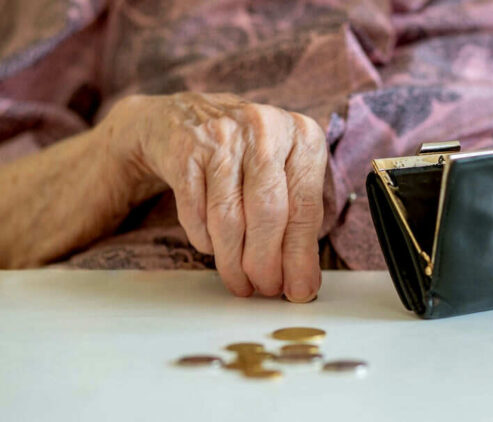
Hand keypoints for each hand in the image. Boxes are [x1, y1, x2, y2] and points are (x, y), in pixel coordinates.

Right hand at [103, 93, 326, 300]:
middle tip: (265, 288)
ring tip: (240, 281)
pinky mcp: (185, 149)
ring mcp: (223, 136)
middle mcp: (266, 129)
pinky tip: (214, 249)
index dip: (300, 256)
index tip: (299, 289)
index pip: (306, 208)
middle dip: (266, 263)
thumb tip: (302, 280)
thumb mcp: (283, 171)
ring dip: (233, 261)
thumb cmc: (245, 153)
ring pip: (229, 218)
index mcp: (303, 135)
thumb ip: (297, 218)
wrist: (185, 117)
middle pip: (268, 214)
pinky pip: (195, 212)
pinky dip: (205, 239)